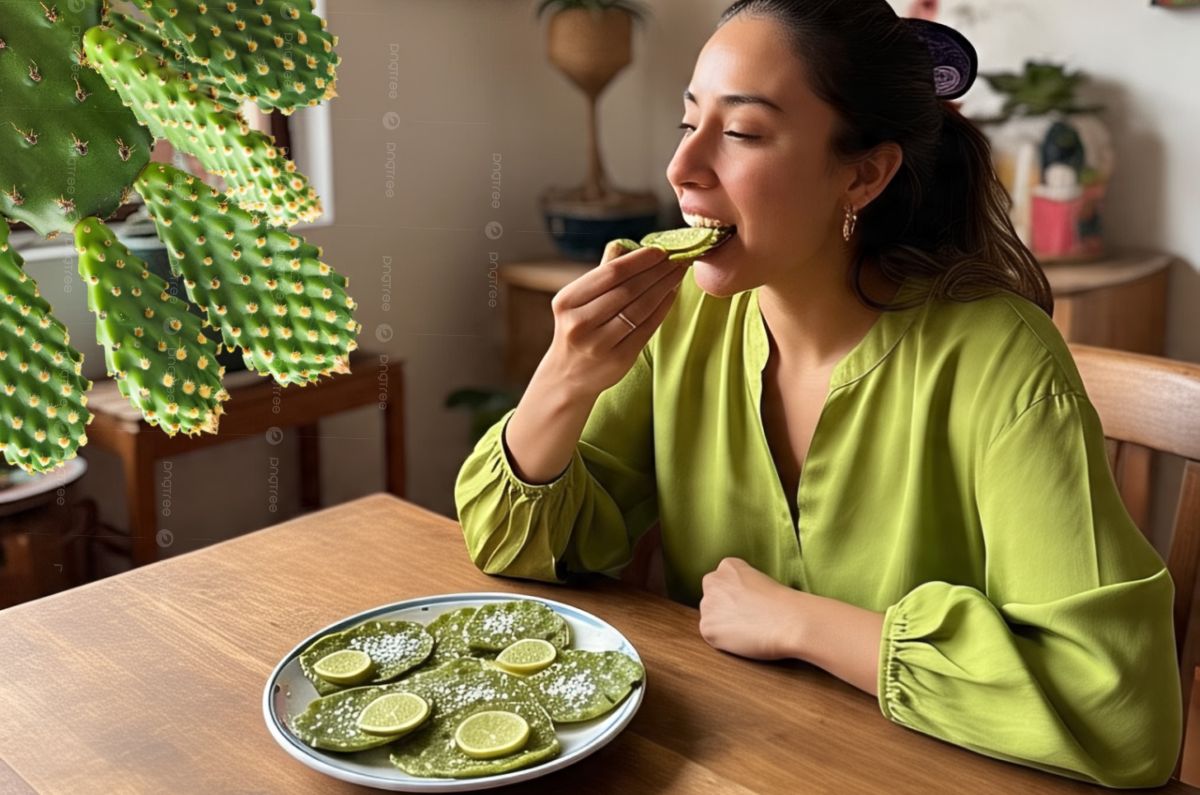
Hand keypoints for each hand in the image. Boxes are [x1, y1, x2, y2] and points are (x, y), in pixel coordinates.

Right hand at [543, 240, 687, 398]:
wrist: (567, 376)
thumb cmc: (578, 329)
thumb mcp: (578, 301)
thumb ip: (601, 274)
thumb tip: (627, 244)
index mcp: (567, 301)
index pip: (610, 273)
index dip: (639, 260)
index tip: (661, 249)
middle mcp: (579, 323)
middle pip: (628, 290)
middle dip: (657, 271)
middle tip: (678, 258)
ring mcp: (598, 344)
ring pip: (640, 309)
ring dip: (664, 287)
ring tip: (678, 273)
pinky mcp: (618, 360)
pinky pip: (647, 328)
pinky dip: (663, 308)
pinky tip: (672, 294)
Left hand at [698, 557, 805, 660]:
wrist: (790, 621)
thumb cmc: (783, 604)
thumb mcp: (760, 581)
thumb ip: (741, 586)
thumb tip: (733, 604)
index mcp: (728, 566)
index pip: (722, 582)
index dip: (736, 596)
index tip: (751, 603)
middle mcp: (712, 581)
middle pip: (712, 598)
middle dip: (724, 608)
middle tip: (747, 618)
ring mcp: (707, 604)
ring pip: (710, 617)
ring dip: (723, 624)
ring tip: (748, 628)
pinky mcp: (707, 627)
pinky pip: (711, 635)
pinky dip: (723, 640)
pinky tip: (742, 638)